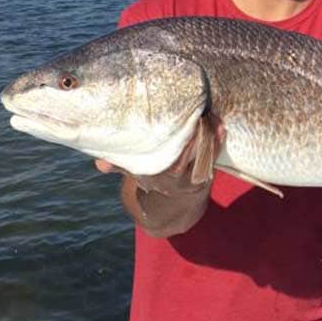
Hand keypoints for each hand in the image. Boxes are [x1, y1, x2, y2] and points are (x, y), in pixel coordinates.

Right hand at [95, 118, 225, 230]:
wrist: (174, 207)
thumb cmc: (151, 177)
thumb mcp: (134, 172)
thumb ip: (120, 163)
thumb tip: (100, 164)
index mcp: (153, 175)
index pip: (161, 157)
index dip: (167, 141)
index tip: (172, 123)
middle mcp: (173, 178)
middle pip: (184, 154)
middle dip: (191, 135)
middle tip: (195, 113)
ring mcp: (191, 178)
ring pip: (201, 156)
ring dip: (208, 137)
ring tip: (210, 116)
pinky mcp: (206, 175)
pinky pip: (213, 158)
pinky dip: (218, 143)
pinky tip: (221, 127)